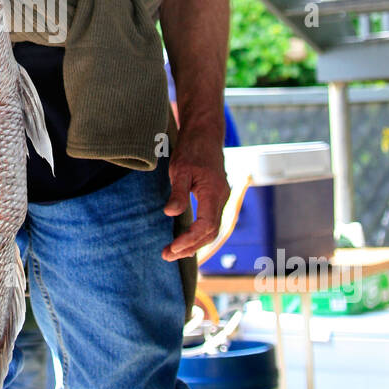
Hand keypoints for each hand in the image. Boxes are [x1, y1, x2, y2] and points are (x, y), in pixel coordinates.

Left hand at [161, 129, 229, 260]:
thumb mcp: (180, 169)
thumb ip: (178, 193)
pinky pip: (211, 221)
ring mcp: (221, 197)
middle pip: (211, 233)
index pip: (206, 226)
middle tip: (167, 255)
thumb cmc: (191, 149)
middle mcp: (221, 198)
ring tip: (173, 252)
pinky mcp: (217, 197)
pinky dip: (199, 234)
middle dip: (190, 247)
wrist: (205, 133)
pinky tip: (185, 239)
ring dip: (194, 243)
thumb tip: (171, 213)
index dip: (190, 240)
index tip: (172, 247)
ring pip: (212, 229)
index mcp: (213, 192)